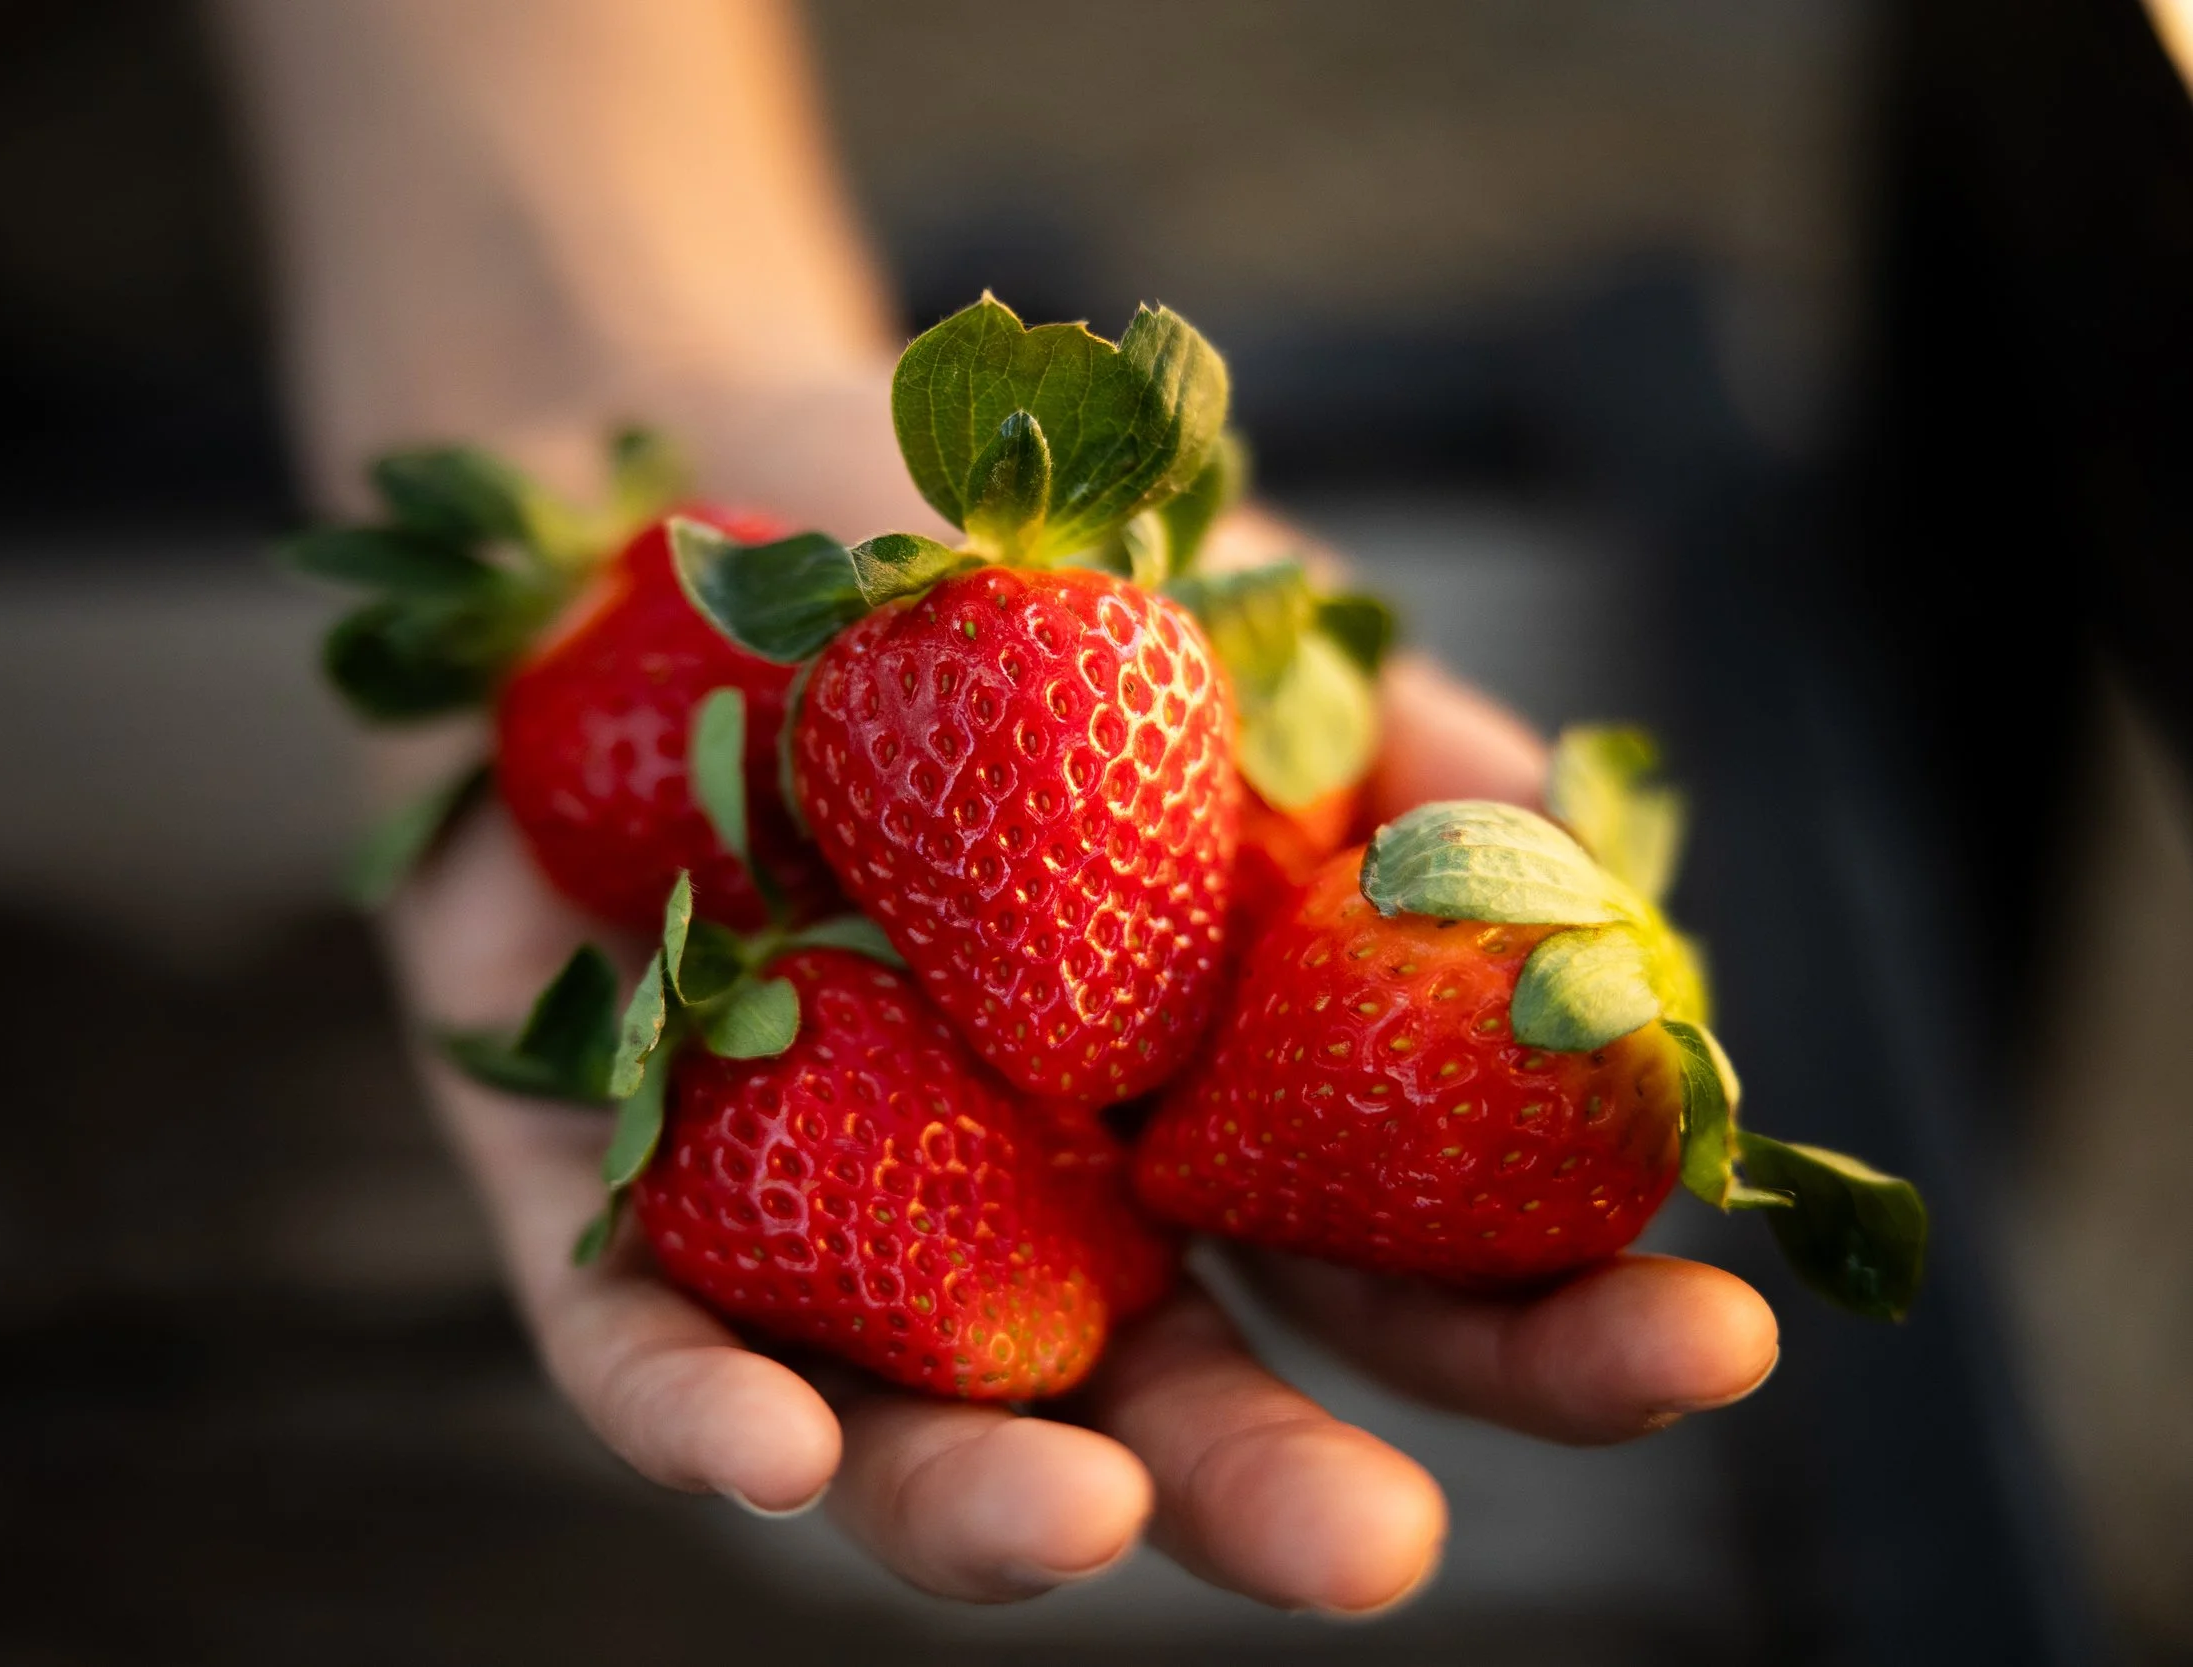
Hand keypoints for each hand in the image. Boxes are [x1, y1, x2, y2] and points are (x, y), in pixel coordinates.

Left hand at [377, 489, 1777, 1613]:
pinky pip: (625, 1328)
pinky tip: (760, 1448)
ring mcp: (796, 1196)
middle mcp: (1006, 1186)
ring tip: (1074, 1526)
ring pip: (893, 1418)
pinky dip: (688, 1401)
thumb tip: (1608, 883)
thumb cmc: (957, 552)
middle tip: (1377, 1553)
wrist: (666, 461)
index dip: (1544, 1316)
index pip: (1387, 1253)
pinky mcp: (583, 1167)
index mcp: (1182, 1097)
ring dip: (978, 1504)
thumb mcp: (1196, 625)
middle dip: (1274, 1484)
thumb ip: (1382, 750)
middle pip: (1158, 1391)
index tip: (1704, 1335)